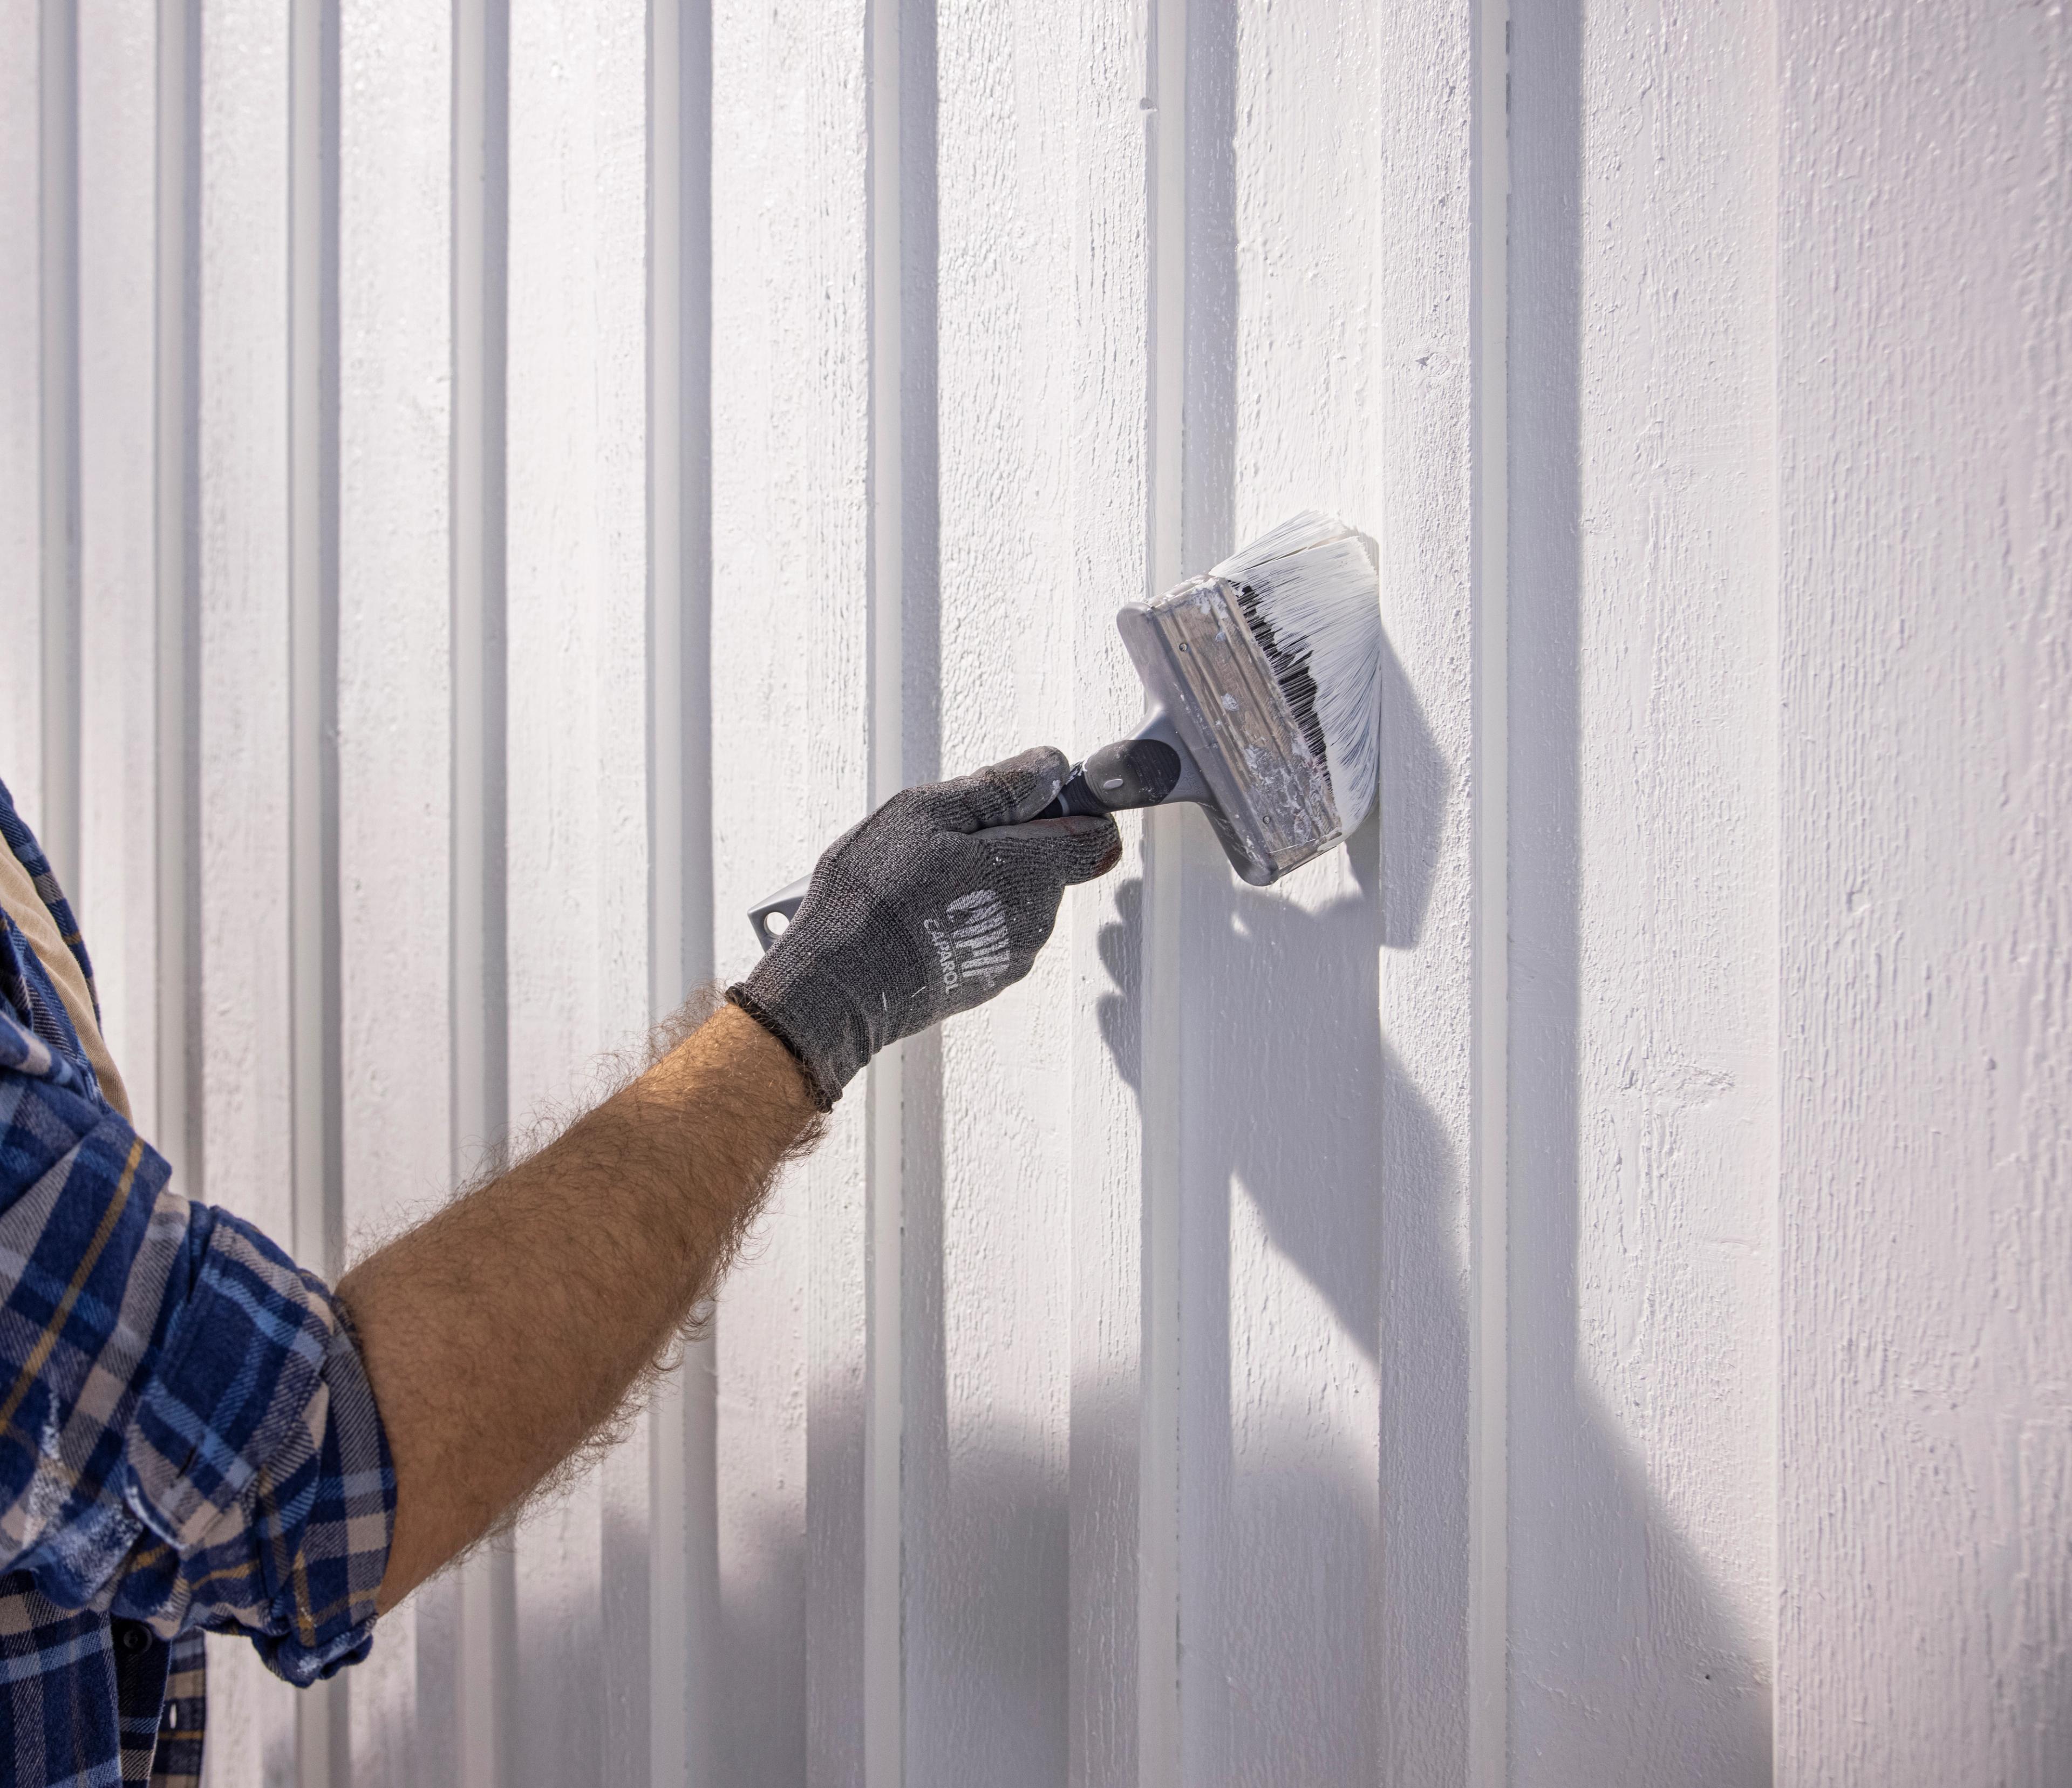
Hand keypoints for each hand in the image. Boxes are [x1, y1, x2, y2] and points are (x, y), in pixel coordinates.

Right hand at [728, 746, 1122, 1106]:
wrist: (838, 985)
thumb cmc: (876, 896)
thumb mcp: (929, 812)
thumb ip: (1001, 787)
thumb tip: (1050, 766)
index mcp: (1034, 871)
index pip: (1099, 835)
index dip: (1072, 808)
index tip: (1030, 798)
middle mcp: (1037, 920)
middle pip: (1048, 864)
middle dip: (1009, 844)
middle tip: (946, 841)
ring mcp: (1013, 957)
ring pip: (1016, 899)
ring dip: (983, 882)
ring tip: (922, 883)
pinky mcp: (985, 982)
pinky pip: (990, 934)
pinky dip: (965, 919)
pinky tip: (919, 917)